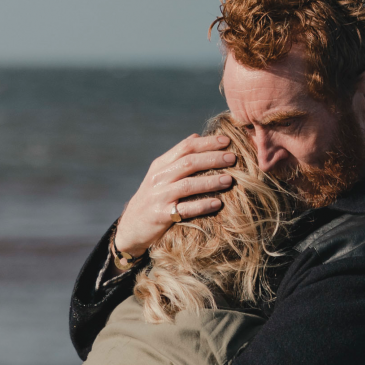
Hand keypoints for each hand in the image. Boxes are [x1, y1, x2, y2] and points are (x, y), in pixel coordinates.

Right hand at [111, 133, 238, 258]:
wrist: (131, 227)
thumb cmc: (153, 198)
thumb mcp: (160, 175)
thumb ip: (177, 157)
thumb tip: (197, 136)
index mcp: (160, 165)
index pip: (185, 148)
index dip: (207, 143)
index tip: (227, 141)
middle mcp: (158, 178)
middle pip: (188, 163)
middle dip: (213, 159)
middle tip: (233, 158)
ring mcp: (159, 197)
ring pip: (188, 185)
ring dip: (210, 181)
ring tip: (230, 180)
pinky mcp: (161, 216)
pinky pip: (185, 209)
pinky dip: (202, 205)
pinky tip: (218, 203)